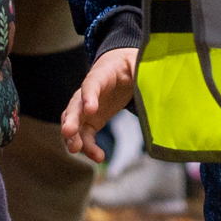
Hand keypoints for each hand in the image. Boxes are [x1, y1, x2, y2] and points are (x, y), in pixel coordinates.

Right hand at [61, 44, 136, 160]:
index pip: (92, 84)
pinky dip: (88, 146)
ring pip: (74, 122)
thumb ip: (141, 70)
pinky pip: (85, 135)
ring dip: (73, 137)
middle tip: (68, 132)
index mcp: (102, 74)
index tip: (90, 109)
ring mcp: (87, 107)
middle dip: (71, 119)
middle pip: (75, 105)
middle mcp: (89, 92)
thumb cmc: (129, 65)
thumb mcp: (137, 63)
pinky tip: (98, 157)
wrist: (120, 69)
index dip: (89, 96)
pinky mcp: (91, 121)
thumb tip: (152, 78)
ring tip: (75, 150)